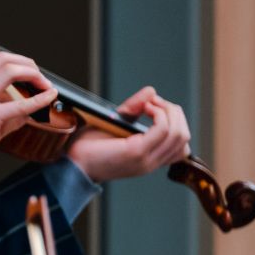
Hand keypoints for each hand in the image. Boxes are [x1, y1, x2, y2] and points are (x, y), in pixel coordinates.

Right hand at [0, 50, 57, 164]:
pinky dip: (39, 98)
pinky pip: (20, 104)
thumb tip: (29, 111)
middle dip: (25, 63)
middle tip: (39, 75)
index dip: (12, 61)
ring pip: (9, 71)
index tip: (26, 71)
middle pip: (1, 59)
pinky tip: (50, 96)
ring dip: (32, 74)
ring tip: (44, 85)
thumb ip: (5, 114)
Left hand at [65, 85, 190, 183]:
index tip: (155, 107)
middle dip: (175, 113)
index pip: (182, 146)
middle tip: (154, 102)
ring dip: (169, 112)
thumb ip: (134, 110)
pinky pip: (163, 130)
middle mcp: (152, 162)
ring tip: (150, 105)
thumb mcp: (116, 124)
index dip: (176, 122)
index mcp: (150, 159)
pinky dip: (159, 113)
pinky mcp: (136, 152)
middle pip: (184, 136)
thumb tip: (151, 91)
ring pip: (179, 133)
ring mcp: (146, 160)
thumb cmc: (88, 146)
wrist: (70, 162)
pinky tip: (146, 108)